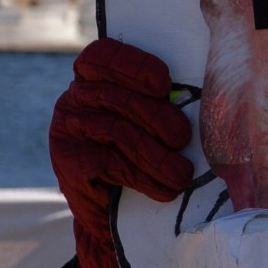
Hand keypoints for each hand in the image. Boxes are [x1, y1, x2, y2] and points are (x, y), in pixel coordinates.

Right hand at [50, 39, 194, 267]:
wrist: (114, 211)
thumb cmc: (141, 155)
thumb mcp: (149, 122)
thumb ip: (163, 102)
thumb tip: (201, 102)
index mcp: (93, 78)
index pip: (102, 56)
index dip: (133, 66)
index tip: (164, 85)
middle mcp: (74, 99)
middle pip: (115, 96)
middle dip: (156, 117)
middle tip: (183, 138)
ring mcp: (67, 131)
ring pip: (115, 131)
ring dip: (156, 156)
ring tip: (181, 174)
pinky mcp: (67, 163)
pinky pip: (108, 163)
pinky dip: (142, 178)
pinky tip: (164, 190)